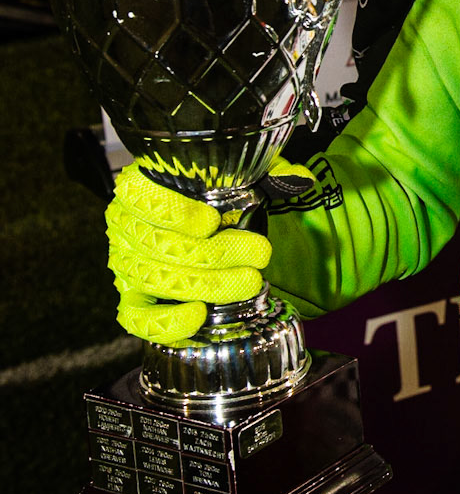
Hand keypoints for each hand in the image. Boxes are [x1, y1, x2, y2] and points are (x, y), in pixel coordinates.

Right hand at [106, 163, 297, 344]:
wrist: (210, 234)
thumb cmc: (219, 201)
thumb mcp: (242, 177)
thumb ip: (267, 172)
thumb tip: (299, 178)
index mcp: (142, 187)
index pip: (141, 197)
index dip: (173, 212)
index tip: (211, 221)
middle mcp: (126, 227)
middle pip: (159, 244)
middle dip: (216, 253)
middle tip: (259, 254)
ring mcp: (126, 266)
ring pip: (157, 280)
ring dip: (208, 284)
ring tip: (250, 281)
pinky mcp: (133, 302)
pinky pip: (138, 319)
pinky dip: (167, 321)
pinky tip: (200, 314)